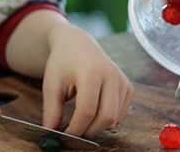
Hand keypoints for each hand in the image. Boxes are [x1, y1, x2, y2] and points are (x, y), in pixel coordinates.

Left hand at [42, 23, 133, 137]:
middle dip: (89, 131)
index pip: (87, 110)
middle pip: (106, 117)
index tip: (65, 136)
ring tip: (82, 121)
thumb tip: (52, 134)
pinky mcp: (128, 86)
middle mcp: (111, 75)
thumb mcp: (52, 85)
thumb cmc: (63, 62)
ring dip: (98, 126)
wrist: (78, 44)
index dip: (76, 128)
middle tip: (74, 133)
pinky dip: (108, 119)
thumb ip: (52, 111)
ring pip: (115, 118)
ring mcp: (122, 80)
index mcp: (91, 72)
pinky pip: (121, 113)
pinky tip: (95, 111)